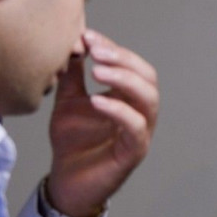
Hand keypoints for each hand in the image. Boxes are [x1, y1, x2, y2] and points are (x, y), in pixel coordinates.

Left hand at [47, 29, 158, 216]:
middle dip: (123, 60)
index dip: (114, 47)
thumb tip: (74, 43)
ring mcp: (141, 132)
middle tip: (95, 51)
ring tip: (97, 72)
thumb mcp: (69, 101)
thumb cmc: (74, 143)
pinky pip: (136, 127)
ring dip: (125, 81)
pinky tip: (96, 101)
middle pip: (148, 78)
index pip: (132, 65)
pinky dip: (119, 111)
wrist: (67, 180)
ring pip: (149, 99)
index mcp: (128, 98)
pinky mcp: (134, 152)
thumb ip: (73, 75)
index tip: (88, 36)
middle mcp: (140, 112)